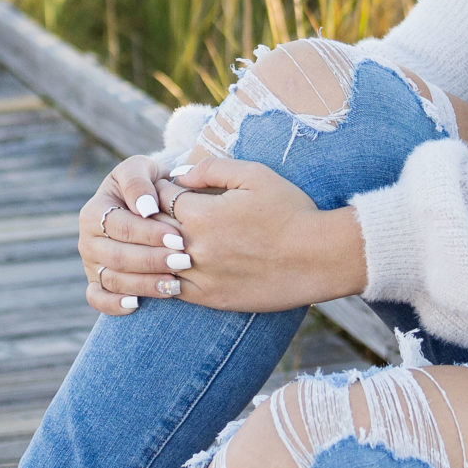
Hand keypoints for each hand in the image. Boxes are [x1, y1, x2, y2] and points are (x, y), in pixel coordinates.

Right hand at [78, 155, 191, 316]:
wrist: (149, 203)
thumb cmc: (147, 184)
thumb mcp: (142, 169)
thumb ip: (139, 181)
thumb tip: (145, 208)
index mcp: (94, 211)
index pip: (121, 227)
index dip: (149, 233)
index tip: (179, 237)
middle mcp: (88, 239)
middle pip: (117, 256)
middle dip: (152, 260)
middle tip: (184, 262)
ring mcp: (91, 263)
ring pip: (112, 280)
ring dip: (144, 284)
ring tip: (175, 284)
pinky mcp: (96, 283)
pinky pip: (98, 299)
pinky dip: (113, 304)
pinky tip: (137, 304)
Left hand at [160, 154, 366, 314]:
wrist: (318, 258)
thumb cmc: (290, 211)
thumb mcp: (255, 175)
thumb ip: (212, 168)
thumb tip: (179, 172)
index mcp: (201, 214)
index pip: (159, 197)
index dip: (159, 188)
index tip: (164, 185)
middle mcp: (194, 247)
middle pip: (151, 230)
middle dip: (150, 217)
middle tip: (152, 211)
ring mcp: (201, 277)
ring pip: (156, 264)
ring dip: (152, 251)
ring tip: (155, 240)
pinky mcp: (212, 299)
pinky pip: (173, 290)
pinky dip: (164, 277)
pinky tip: (168, 268)